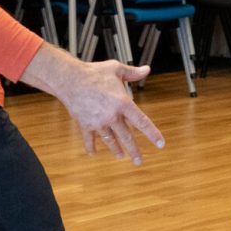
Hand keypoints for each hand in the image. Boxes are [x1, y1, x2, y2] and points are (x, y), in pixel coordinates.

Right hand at [48, 56, 164, 163]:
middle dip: (134, 151)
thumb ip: (133, 73)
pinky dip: (91, 146)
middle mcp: (112, 116)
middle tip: (139, 161)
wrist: (69, 79)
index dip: (152, 134)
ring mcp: (98, 122)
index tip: (160, 144)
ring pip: (110, 140)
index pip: (142, 122)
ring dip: (116, 149)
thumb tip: (147, 70)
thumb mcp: (116, 69)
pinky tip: (93, 153)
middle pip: (127, 137)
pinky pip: (89, 139)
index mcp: (123, 104)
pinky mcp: (85, 124)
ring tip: (120, 156)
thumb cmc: (93, 72)